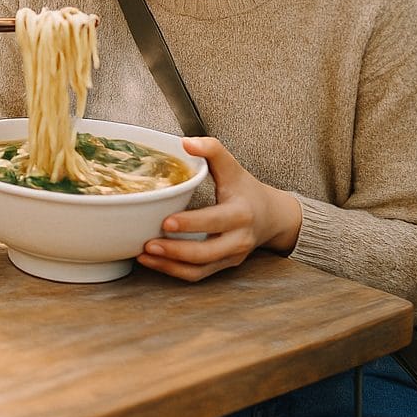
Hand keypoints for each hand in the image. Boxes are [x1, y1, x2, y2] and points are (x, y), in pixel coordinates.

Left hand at [136, 137, 302, 280]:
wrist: (272, 217)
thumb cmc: (246, 190)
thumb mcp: (233, 168)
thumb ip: (212, 150)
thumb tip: (185, 142)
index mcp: (241, 213)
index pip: (216, 221)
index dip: (192, 224)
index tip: (166, 221)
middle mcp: (239, 239)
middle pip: (208, 252)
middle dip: (177, 251)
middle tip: (148, 243)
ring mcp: (232, 256)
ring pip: (201, 269)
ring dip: (171, 265)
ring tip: (143, 254)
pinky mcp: (223, 266)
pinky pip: (198, 274)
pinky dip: (174, 271)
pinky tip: (151, 261)